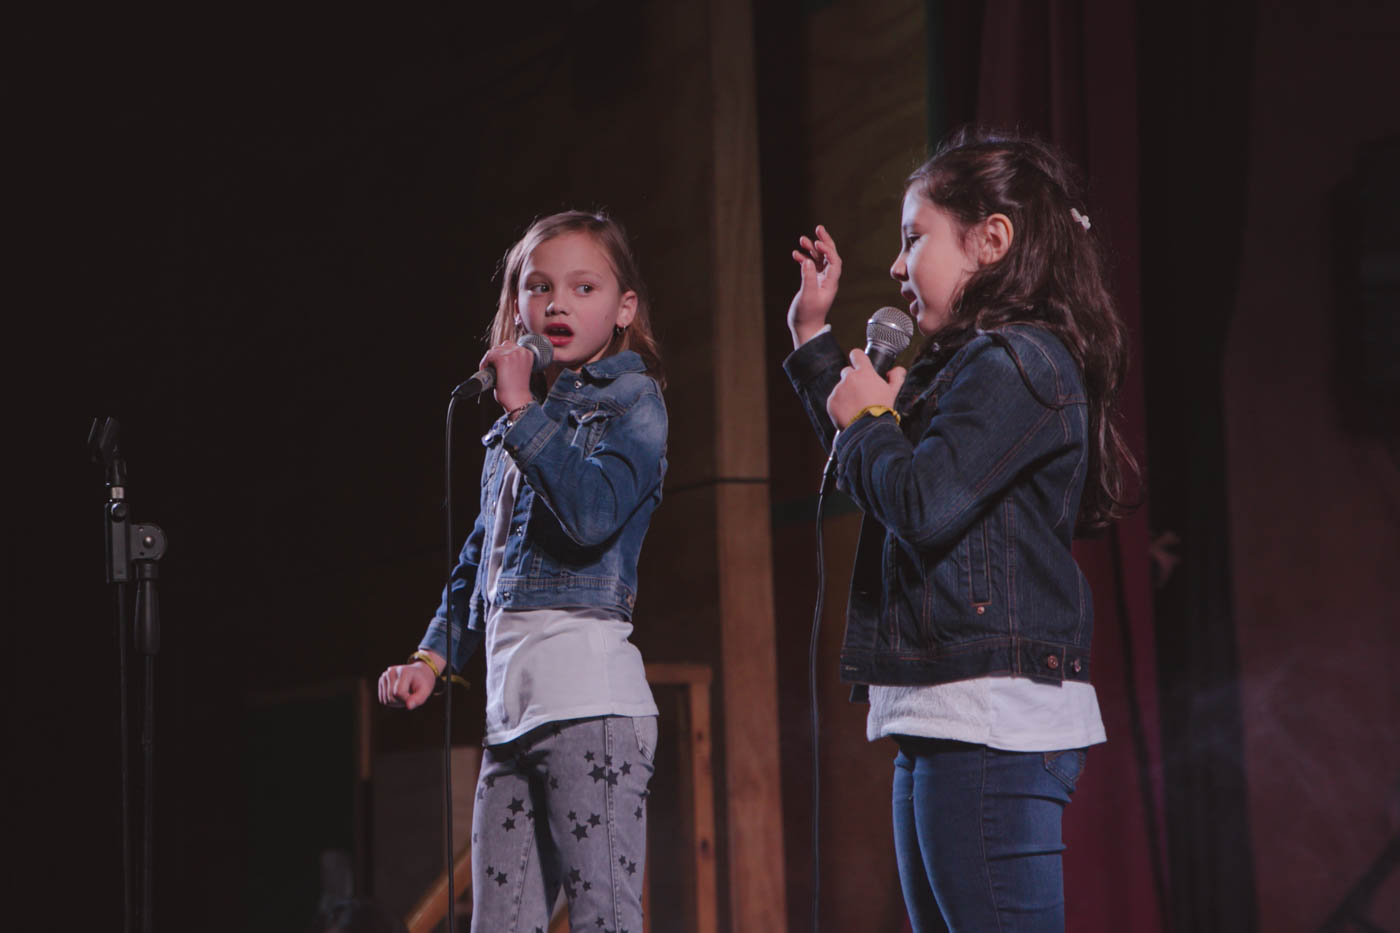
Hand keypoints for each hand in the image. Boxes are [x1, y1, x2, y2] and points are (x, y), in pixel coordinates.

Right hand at [377, 656, 441, 709]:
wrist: (419, 673)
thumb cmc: (423, 683)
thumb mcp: (425, 691)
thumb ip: (418, 699)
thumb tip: (408, 707)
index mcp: (404, 671)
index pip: (398, 693)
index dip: (407, 700)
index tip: (415, 696)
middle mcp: (391, 671)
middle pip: (391, 698)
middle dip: (402, 702)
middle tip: (411, 696)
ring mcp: (384, 676)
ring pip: (386, 700)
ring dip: (396, 703)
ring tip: (405, 694)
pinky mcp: (381, 681)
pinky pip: (383, 700)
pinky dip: (391, 701)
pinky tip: (399, 695)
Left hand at [479, 341, 534, 412]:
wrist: (517, 400)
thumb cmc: (517, 390)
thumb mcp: (520, 370)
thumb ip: (513, 361)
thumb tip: (498, 357)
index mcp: (528, 353)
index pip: (511, 346)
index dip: (503, 355)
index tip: (498, 364)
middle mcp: (521, 351)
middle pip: (502, 346)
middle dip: (496, 356)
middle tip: (492, 368)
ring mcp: (512, 354)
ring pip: (494, 350)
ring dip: (490, 359)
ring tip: (489, 369)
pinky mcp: (503, 359)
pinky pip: (489, 356)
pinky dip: (484, 363)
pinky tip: (486, 370)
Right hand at [788, 224, 842, 347]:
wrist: (805, 328)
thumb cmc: (807, 315)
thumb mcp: (807, 296)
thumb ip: (808, 278)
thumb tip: (808, 261)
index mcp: (830, 283)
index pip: (835, 261)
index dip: (828, 250)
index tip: (817, 244)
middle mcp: (827, 280)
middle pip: (830, 256)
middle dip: (824, 242)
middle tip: (819, 228)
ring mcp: (819, 281)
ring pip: (819, 259)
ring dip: (812, 249)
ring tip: (802, 239)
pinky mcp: (811, 283)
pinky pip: (810, 266)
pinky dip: (804, 258)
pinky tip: (795, 254)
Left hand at [826, 348, 906, 428]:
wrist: (868, 428)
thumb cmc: (882, 410)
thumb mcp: (893, 392)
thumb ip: (896, 377)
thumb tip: (897, 370)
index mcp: (864, 373)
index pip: (856, 354)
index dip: (857, 358)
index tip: (858, 362)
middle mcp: (849, 378)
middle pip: (847, 372)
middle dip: (852, 380)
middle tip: (860, 393)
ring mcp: (838, 390)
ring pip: (840, 388)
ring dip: (846, 394)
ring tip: (856, 407)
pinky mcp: (831, 402)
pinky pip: (834, 400)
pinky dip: (839, 405)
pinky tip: (849, 413)